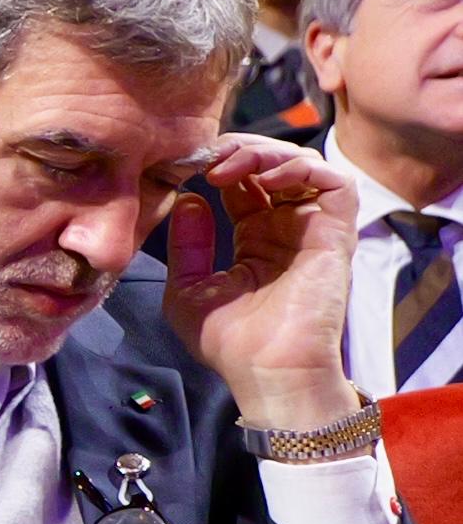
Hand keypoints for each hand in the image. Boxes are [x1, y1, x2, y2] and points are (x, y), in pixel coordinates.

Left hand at [162, 134, 359, 429]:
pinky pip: (333, 180)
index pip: (244, 184)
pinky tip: (264, 178)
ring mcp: (314, 229)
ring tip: (227, 167)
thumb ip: (188, 245)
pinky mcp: (337, 232)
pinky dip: (299, 167)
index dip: (219, 166)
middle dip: (240, 151)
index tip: (186, 167)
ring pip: (302, 164)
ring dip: (264, 154)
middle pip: (273, 165)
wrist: (267, 372)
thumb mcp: (188, 289)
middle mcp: (288, 228)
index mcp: (255, 239)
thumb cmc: (229, 342)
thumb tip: (188, 201)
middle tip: (207, 158)